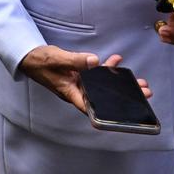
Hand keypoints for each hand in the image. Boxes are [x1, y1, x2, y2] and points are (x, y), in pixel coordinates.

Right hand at [19, 46, 149, 113]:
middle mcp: (77, 90)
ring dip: (119, 82)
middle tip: (144, 92)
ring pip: (102, 85)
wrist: (29, 56)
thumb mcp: (57, 59)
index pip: (90, 107)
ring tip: (137, 80)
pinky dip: (106, 68)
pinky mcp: (79, 74)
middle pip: (103, 97)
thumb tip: (95, 62)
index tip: (123, 118)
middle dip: (123, 95)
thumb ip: (75, 61)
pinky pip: (96, 73)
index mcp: (71, 92)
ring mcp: (79, 82)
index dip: (106, 114)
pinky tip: (116, 61)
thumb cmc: (40, 61)